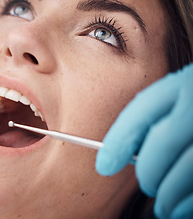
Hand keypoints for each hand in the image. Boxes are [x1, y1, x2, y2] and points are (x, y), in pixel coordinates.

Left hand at [96, 63, 192, 218]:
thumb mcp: (187, 95)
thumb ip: (166, 117)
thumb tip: (129, 154)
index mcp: (188, 81)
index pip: (145, 108)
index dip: (119, 140)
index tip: (104, 165)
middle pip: (163, 141)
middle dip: (148, 171)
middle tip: (146, 184)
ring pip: (189, 168)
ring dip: (170, 195)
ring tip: (163, 206)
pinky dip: (191, 203)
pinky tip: (182, 209)